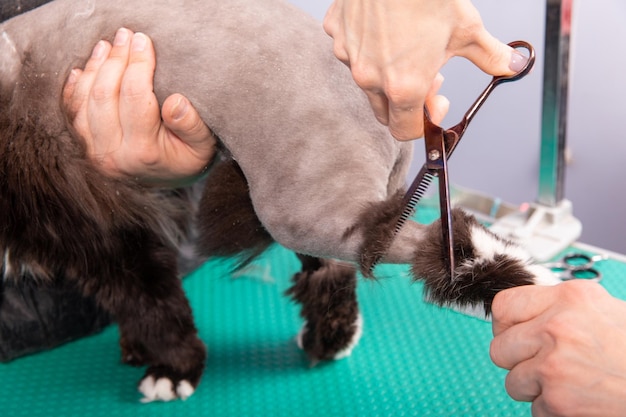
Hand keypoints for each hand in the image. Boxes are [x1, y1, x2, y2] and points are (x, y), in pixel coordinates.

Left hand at [63, 28, 215, 186]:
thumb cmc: (190, 157)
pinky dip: (76, 87)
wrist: (172, 180)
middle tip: (126, 36)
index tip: (144, 41)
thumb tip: (176, 102)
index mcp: (144, 153)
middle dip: (115, 60)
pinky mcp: (86, 149)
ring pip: (84, 102)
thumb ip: (192, 126)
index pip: (135, 97)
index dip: (138, 64)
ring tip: (107, 46)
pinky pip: (73, 113)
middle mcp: (114, 156)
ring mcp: (96, 153)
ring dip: (94, 69)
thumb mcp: (203, 145)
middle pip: (104, 96)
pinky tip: (84, 69)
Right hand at [323, 0, 526, 139]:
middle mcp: (370, 79)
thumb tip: (514, 67)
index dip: (424, 123)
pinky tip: (384, 27)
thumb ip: (490, 57)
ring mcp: (349, 56)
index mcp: (404, 87)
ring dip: (387, 75)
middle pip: (385, 111)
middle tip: (427, 73)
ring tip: (407, 46)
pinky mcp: (336, 33)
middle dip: (407, 101)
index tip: (437, 104)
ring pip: (367, 80)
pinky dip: (367, 47)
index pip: (405, 131)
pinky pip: (350, 51)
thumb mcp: (467, 29)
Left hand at [491, 280, 625, 415]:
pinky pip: (535, 409)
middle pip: (499, 348)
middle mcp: (557, 327)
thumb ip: (561, 309)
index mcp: (569, 298)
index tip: (515, 335)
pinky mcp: (558, 401)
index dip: (506, 325)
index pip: (503, 307)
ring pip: (513, 382)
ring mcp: (554, 366)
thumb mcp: (605, 311)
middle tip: (542, 365)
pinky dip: (554, 410)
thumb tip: (524, 314)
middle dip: (517, 361)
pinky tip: (582, 401)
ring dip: (535, 388)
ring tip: (569, 384)